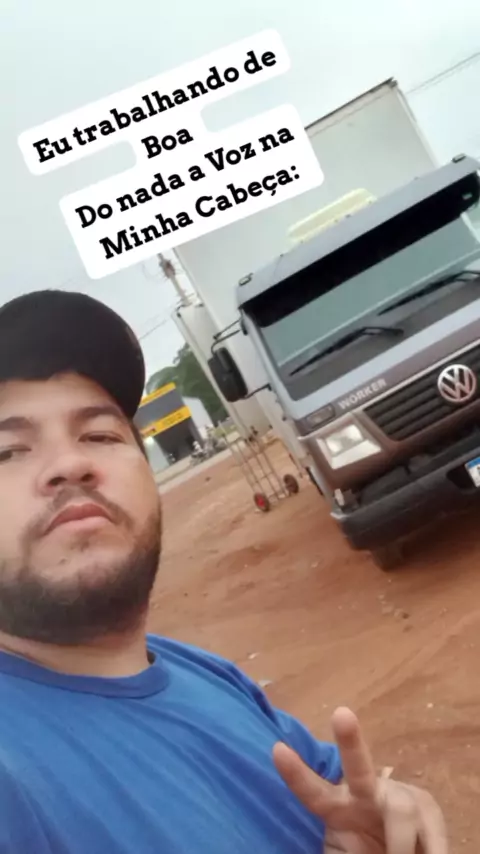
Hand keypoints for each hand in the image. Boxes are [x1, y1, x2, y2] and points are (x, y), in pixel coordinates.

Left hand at [273, 707, 447, 853]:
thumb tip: (321, 846)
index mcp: (339, 810)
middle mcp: (367, 796)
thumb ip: (338, 847)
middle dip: (350, 741)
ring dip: (399, 846)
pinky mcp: (430, 809)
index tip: (277, 749)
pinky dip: (429, 850)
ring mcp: (401, 798)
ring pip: (401, 811)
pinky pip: (431, 832)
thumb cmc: (366, 851)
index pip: (314, 792)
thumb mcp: (343, 852)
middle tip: (342, 714)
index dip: (296, 775)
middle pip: (359, 768)